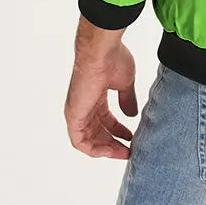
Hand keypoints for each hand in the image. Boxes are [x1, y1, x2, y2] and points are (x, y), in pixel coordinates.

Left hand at [64, 17, 138, 158]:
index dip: (118, 130)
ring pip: (88, 140)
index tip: (131, 138)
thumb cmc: (112, 60)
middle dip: (113, 143)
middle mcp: (84, 105)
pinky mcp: (73, 116)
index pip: (105, 119)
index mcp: (95, 95)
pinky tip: (109, 150)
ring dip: (105, 149)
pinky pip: (80, 141)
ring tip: (123, 153)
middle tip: (128, 150)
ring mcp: (77, 111)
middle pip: (96, 132)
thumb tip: (132, 114)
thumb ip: (127, 100)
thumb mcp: (125, 83)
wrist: (101, 52)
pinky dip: (93, 149)